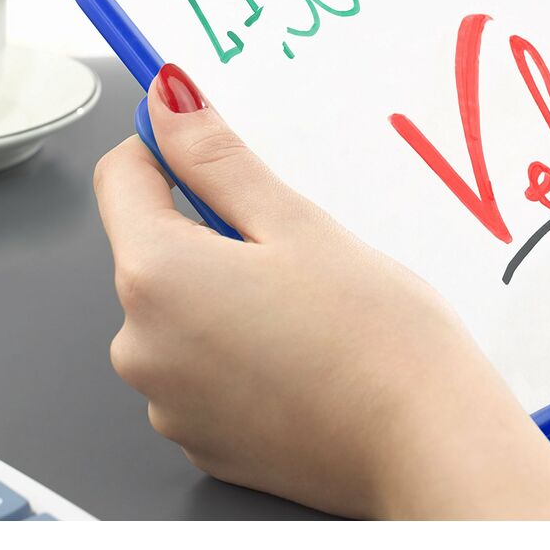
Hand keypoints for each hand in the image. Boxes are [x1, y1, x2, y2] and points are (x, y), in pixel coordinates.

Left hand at [93, 63, 549, 518]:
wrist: (426, 442)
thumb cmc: (378, 335)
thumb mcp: (300, 224)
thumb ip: (220, 162)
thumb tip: (171, 107)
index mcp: (157, 277)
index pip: (123, 177)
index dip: (171, 151)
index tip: (219, 152)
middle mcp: (142, 347)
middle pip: (156, 252)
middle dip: (215, 235)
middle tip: (298, 249)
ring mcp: (170, 404)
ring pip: (184, 314)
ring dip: (230, 297)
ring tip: (313, 311)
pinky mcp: (204, 441)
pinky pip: (206, 371)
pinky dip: (243, 354)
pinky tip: (308, 357)